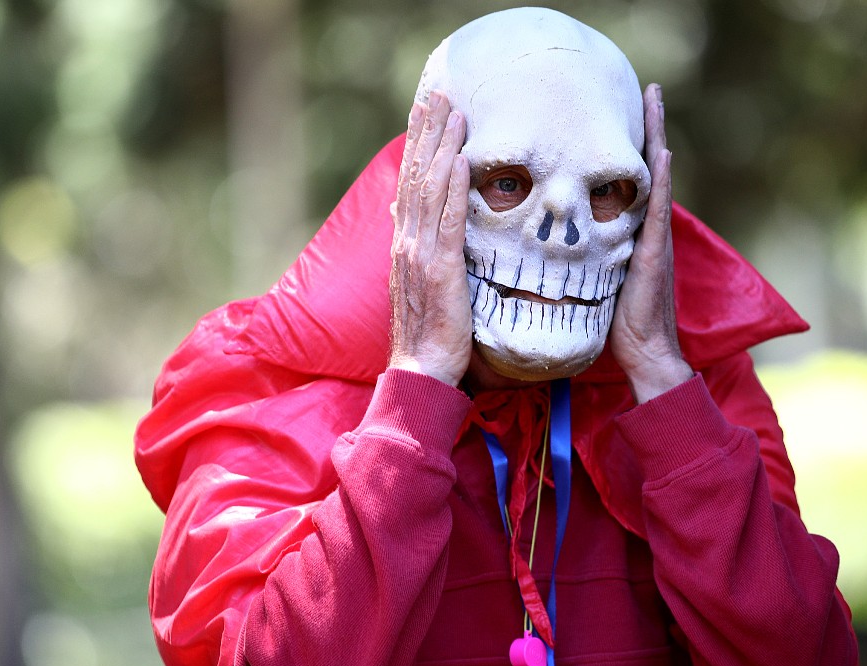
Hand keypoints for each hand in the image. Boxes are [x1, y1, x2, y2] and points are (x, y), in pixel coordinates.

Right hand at [388, 91, 471, 386]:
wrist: (421, 370)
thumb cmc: (428, 332)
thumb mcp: (420, 283)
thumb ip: (417, 247)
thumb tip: (407, 214)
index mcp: (405, 243)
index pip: (411, 183)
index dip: (419, 145)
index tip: (427, 111)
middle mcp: (407, 241)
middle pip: (418, 175)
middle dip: (429, 132)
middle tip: (440, 94)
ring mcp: (420, 253)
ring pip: (431, 189)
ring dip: (443, 146)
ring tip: (454, 111)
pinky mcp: (439, 269)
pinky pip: (447, 220)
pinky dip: (453, 187)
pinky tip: (461, 159)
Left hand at [609, 84, 693, 402]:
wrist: (642, 354)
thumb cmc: (616, 321)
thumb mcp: (595, 277)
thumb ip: (587, 253)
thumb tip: (555, 239)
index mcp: (631, 232)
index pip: (629, 180)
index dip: (628, 146)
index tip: (623, 113)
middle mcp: (647, 228)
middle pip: (649, 167)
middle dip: (650, 126)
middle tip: (649, 88)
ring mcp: (655, 238)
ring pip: (658, 177)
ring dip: (658, 136)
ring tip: (656, 100)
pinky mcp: (655, 253)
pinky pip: (658, 210)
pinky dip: (663, 179)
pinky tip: (661, 151)